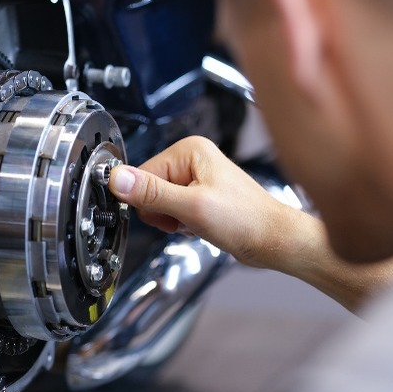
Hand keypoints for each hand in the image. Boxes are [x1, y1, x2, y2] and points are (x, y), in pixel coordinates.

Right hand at [109, 136, 392, 311]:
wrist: (274, 241)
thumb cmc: (246, 221)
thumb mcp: (192, 207)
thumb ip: (151, 193)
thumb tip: (117, 179)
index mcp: (189, 150)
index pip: (141, 175)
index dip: (149, 201)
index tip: (169, 212)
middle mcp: (192, 159)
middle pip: (148, 189)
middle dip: (162, 211)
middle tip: (187, 218)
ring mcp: (196, 177)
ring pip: (158, 202)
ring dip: (172, 219)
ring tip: (196, 222)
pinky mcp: (200, 195)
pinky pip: (172, 210)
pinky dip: (181, 222)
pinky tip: (199, 225)